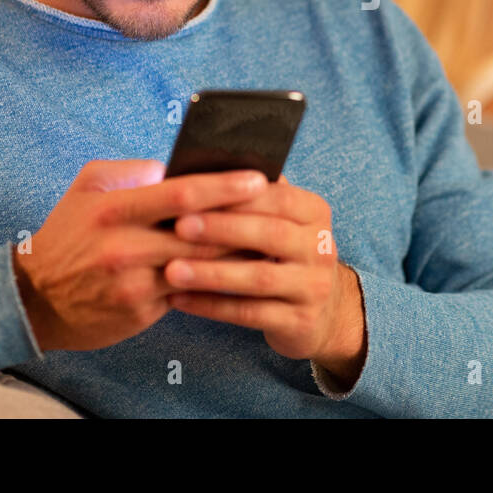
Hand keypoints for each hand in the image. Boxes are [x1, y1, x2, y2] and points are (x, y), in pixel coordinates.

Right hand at [11, 159, 267, 351]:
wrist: (34, 299)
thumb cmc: (67, 234)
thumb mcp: (87, 188)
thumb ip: (131, 172)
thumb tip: (173, 168)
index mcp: (114, 209)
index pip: (181, 192)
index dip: (225, 184)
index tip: (259, 177)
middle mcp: (126, 247)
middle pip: (202, 232)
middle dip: (244, 220)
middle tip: (280, 208)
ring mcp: (134, 283)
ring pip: (201, 265)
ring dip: (238, 253)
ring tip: (271, 238)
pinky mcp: (140, 311)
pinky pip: (189, 292)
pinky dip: (216, 280)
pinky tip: (241, 270)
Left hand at [163, 176, 366, 385]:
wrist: (320, 312)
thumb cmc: (282, 254)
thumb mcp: (279, 221)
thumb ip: (252, 197)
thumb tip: (204, 170)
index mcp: (315, 213)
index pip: (278, 197)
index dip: (236, 195)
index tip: (194, 193)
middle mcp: (321, 248)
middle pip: (270, 235)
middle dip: (221, 229)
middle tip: (178, 226)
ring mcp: (314, 287)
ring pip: (258, 278)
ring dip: (211, 273)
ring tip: (171, 270)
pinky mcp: (301, 322)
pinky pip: (250, 313)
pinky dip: (212, 306)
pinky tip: (179, 299)